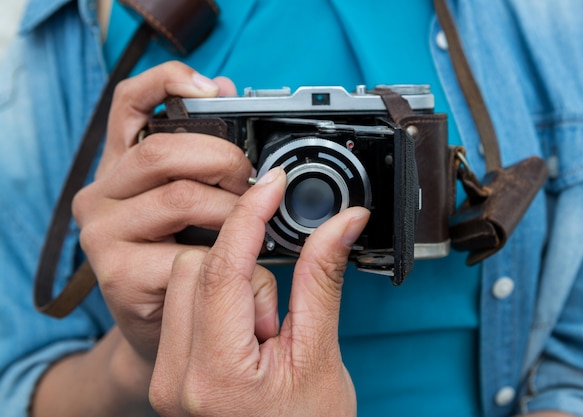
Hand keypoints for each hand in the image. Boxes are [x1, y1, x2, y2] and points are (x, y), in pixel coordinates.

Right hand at [72, 61, 267, 362]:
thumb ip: (205, 152)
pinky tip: (243, 272)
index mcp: (122, 165)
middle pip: (163, 151)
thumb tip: (224, 91)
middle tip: (254, 184)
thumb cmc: (183, 256)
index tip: (212, 88)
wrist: (164, 328)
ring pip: (181, 199)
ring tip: (255, 231)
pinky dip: (230, 261)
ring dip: (234, 214)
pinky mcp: (116, 274)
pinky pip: (189, 254)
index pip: (129, 102)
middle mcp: (100, 193)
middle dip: (224, 161)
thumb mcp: (196, 202)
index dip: (168, 82)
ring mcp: (102, 234)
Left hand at [149, 166, 369, 416]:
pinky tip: (243, 333)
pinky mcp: (166, 371)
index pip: (224, 268)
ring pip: (185, 279)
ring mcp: (166, 377)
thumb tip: (342, 223)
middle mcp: (176, 378)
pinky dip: (215, 299)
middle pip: (196, 267)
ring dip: (229, 286)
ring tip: (261, 333)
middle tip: (277, 318)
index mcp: (216, 376)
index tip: (271, 185)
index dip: (251, 216)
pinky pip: (182, 302)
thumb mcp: (321, 354)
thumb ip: (321, 279)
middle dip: (244, 270)